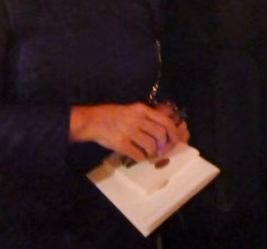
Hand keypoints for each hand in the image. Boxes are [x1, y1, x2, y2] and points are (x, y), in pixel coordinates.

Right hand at [69, 103, 185, 161]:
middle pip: (160, 135)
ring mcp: (129, 132)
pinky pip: (138, 155)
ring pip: (151, 146)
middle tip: (160, 150)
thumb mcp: (132, 110)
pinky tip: (137, 156)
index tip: (173, 140)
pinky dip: (141, 158)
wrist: (93, 121)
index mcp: (141, 109)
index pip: (165, 121)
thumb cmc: (112, 115)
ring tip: (148, 153)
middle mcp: (137, 119)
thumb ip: (146, 117)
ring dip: (152, 153)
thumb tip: (164, 128)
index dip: (173, 133)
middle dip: (163, 145)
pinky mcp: (121, 144)